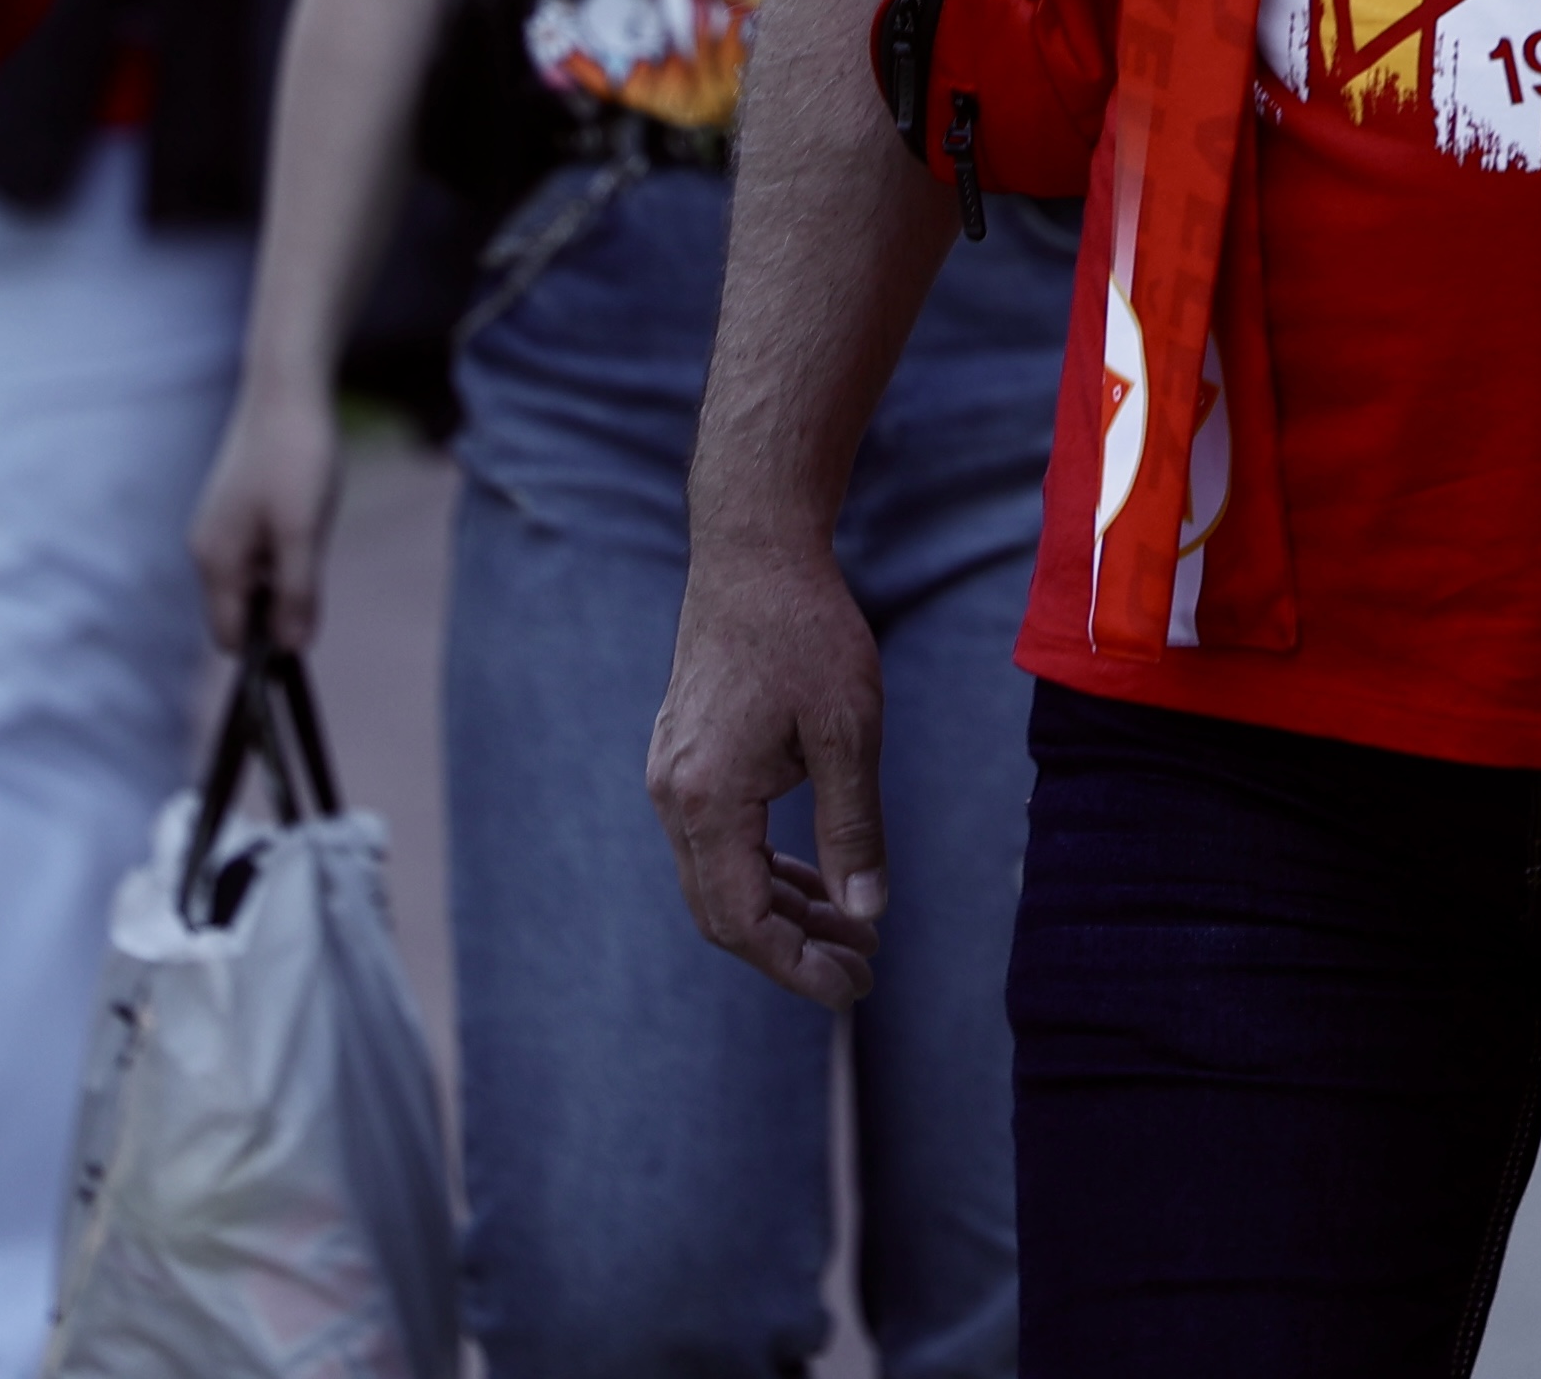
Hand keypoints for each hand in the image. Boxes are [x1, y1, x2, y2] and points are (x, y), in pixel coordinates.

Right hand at [189, 372, 347, 652]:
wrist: (285, 389)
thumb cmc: (295, 458)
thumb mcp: (304, 533)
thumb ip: (297, 594)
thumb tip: (294, 650)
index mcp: (215, 563)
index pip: (230, 639)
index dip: (266, 646)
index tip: (306, 626)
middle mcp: (206, 551)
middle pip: (241, 612)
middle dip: (279, 605)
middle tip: (313, 559)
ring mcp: (217, 529)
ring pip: (253, 582)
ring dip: (284, 574)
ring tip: (309, 528)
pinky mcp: (233, 511)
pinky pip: (257, 554)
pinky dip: (282, 549)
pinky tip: (304, 512)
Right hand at [645, 527, 888, 1010]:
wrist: (753, 550)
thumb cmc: (807, 631)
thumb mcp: (848, 732)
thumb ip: (854, 828)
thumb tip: (867, 913)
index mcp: (708, 798)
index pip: (742, 922)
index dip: (797, 968)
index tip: (854, 989)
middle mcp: (675, 795)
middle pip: (722, 913)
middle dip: (793, 952)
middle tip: (864, 972)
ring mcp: (673, 775)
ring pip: (719, 879)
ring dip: (783, 914)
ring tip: (854, 933)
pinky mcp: (685, 757)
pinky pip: (718, 841)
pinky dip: (765, 871)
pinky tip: (816, 881)